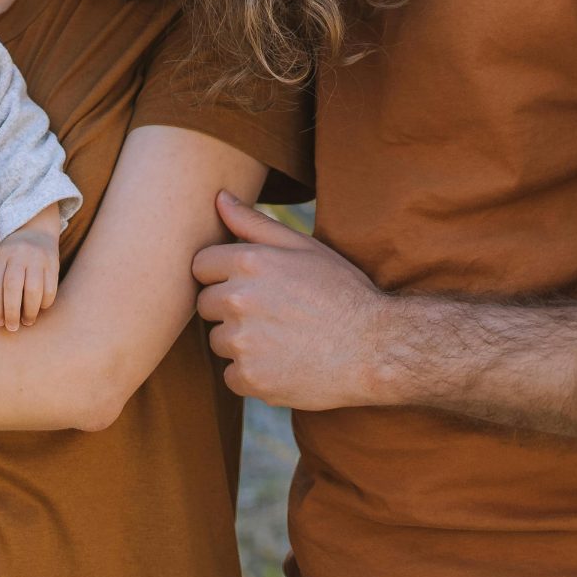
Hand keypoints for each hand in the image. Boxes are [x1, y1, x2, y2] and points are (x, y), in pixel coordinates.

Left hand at [0, 210, 60, 331]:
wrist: (36, 230)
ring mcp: (38, 257)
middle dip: (11, 312)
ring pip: (33, 289)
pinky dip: (44, 303)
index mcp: (2, 255)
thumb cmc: (14, 257)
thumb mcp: (1, 262)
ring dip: (29, 311)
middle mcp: (19, 254)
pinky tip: (40, 308)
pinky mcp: (53, 263)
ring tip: (27, 321)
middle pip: (12, 286)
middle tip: (12, 328)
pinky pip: (50, 288)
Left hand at [192, 192, 392, 409]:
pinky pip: (232, 376)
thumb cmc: (341, 292)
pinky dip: (252, 374)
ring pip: (219, 341)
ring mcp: (243, 342)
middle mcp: (238, 300)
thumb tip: (219, 197)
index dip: (222, 274)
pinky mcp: (251, 379)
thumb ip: (254, 223)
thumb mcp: (303, 246)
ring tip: (281, 339)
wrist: (375, 349)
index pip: (201, 266)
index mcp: (248, 262)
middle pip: (206, 305)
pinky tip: (283, 364)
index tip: (249, 285)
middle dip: (229, 308)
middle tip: (270, 313)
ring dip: (241, 342)